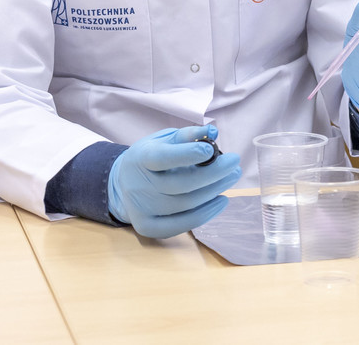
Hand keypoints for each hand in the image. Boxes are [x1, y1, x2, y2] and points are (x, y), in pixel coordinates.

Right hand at [106, 125, 242, 237]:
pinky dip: (206, 214)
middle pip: (181, 184)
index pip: (162, 158)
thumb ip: (187, 135)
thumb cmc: (151, 156)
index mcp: (140, 159)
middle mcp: (137, 186)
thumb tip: (213, 131)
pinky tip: (221, 200)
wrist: (123, 184)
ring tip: (232, 177)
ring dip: (215, 191)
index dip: (188, 154)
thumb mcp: (164, 139)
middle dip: (214, 173)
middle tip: (234, 162)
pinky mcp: (148, 227)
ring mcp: (141, 210)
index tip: (211, 149)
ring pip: (186, 205)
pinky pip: (182, 225)